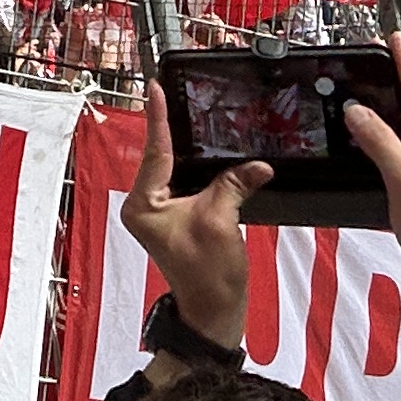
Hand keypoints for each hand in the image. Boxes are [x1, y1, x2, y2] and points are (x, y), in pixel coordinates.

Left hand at [122, 79, 260, 360]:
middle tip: (179, 91)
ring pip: (176, 170)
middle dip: (174, 128)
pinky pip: (187, 183)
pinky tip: (214, 152)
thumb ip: (234, 185)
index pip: (154, 152)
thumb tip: (258, 165)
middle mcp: (144, 205)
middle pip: (162, 157)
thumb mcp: (221, 221)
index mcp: (143, 204)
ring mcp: (159, 213)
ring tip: (194, 113)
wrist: (214, 312)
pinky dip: (202, 169)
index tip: (155, 87)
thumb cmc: (209, 274)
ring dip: (189, 148)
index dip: (158, 118)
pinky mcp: (176, 218)